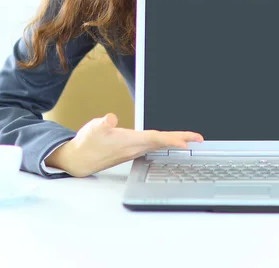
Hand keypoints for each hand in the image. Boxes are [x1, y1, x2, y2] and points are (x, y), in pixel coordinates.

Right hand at [46, 113, 203, 176]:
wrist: (79, 160)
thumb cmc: (87, 143)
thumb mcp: (93, 129)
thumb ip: (103, 123)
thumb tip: (110, 119)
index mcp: (130, 141)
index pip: (156, 139)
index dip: (172, 140)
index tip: (187, 143)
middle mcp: (135, 147)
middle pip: (162, 142)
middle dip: (181, 140)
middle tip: (199, 139)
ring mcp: (134, 150)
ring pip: (159, 144)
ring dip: (174, 141)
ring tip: (190, 138)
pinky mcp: (131, 150)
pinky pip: (153, 145)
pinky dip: (164, 142)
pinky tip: (169, 141)